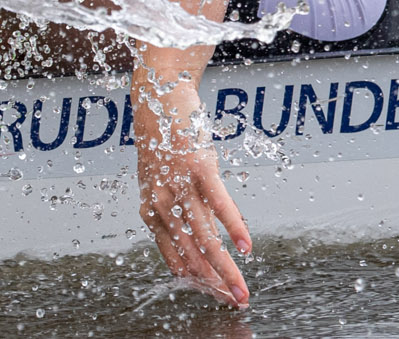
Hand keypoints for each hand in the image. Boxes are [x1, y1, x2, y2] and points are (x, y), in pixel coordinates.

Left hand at [134, 68, 251, 305]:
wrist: (157, 94)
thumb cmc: (165, 137)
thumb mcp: (168, 178)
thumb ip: (187, 207)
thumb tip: (219, 231)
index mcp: (152, 212)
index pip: (177, 260)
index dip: (199, 283)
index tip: (219, 297)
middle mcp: (163, 205)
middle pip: (192, 257)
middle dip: (215, 286)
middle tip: (236, 303)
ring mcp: (180, 186)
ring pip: (205, 239)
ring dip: (226, 270)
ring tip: (241, 291)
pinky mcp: (199, 167)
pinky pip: (219, 204)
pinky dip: (234, 228)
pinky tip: (246, 247)